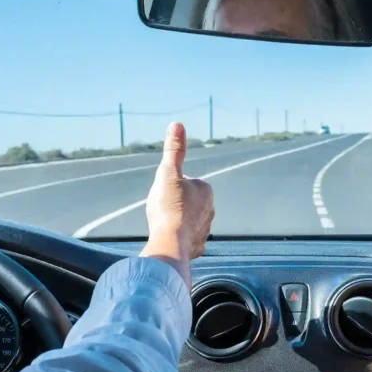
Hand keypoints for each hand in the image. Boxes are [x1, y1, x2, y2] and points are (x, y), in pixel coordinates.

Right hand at [140, 122, 214, 286]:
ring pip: (185, 220)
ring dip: (175, 221)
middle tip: (161, 210)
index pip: (183, 181)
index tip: (163, 194)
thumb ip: (174, 150)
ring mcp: (205, 230)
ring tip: (163, 225)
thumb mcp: (168, 173)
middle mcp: (210, 209)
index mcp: (206, 190)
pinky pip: (186, 239)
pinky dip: (178, 239)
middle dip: (172, 204)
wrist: (171, 243)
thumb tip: (177, 125)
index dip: (169, 186)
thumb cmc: (169, 207)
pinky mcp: (198, 247)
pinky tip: (168, 240)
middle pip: (184, 201)